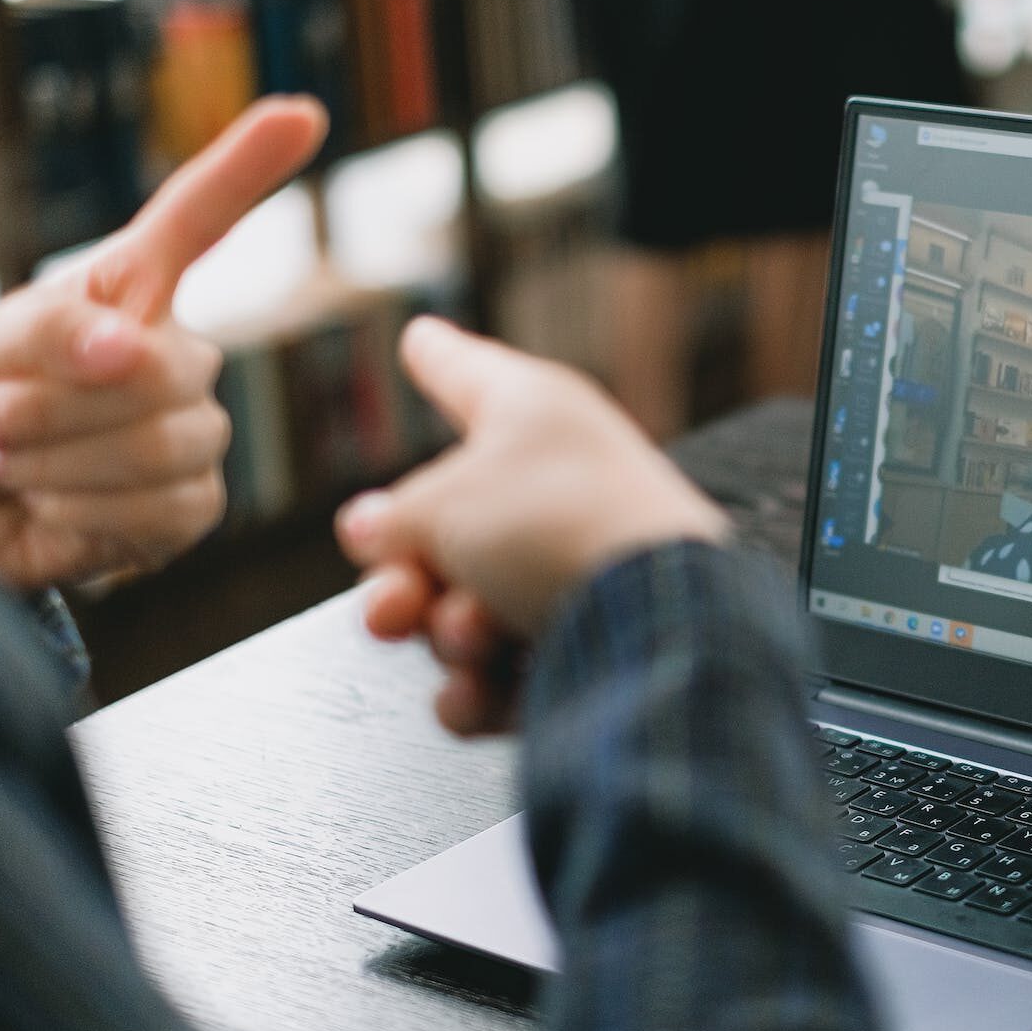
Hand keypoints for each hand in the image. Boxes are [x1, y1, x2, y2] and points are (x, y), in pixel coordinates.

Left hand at [0, 96, 327, 589]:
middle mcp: (179, 356)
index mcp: (134, 291)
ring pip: (162, 445)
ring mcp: (194, 432)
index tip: (301, 114)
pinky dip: (80, 512)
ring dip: (55, 461)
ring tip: (2, 461)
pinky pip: (158, 508)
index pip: (199, 220)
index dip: (247, 168)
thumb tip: (127, 346)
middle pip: (165, 369)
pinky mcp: (192, 506)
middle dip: (57, 406)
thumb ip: (52, 328)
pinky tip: (48, 503)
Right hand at [336, 318, 730, 735]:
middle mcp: (557, 486)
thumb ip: (395, 517)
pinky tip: (479, 691)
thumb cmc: (560, 529)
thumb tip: (374, 531)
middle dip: (404, 579)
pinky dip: (483, 690)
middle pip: (445, 530)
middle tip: (394, 603)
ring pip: (464, 610)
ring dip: (449, 636)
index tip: (422, 339)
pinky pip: (501, 675)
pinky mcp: (587, 650)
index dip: (437, 358)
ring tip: (472, 635)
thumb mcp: (442, 503)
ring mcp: (574, 570)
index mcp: (534, 416)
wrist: (656, 627)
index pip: (468, 374)